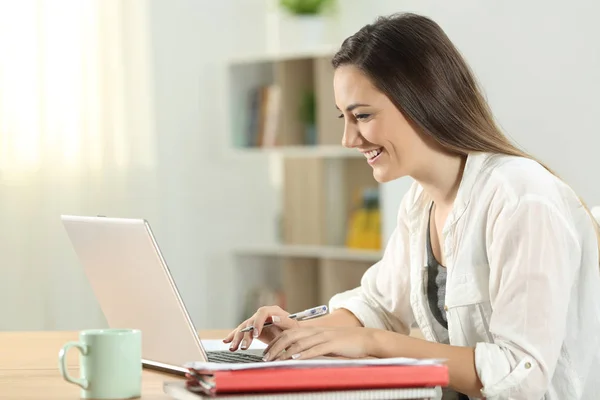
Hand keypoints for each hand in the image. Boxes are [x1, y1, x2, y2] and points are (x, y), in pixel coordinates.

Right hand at [222, 305, 299, 350]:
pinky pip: (241, 331)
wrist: (292, 334)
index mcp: (272, 311)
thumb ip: (284, 321)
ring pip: (243, 328)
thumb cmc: (294, 330)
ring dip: (237, 338)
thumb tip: (274, 318)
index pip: (262, 313)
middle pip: (250, 321)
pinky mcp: (251, 329)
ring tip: (233, 348)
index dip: (257, 323)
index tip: (256, 334)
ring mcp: (255, 321)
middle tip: (244, 347)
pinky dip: (233, 336)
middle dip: (245, 335)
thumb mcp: (293, 326)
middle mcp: (262, 315)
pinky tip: (226, 341)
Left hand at [262, 326, 376, 360]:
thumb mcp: (325, 342)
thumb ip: (311, 346)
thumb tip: (296, 355)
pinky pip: (315, 348)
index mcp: (312, 330)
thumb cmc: (344, 343)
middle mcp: (315, 331)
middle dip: (275, 347)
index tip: (265, 351)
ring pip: (300, 343)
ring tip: (275, 360)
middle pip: (290, 336)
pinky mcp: (332, 344)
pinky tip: (296, 359)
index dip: (275, 341)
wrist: (365, 338)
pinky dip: (304, 354)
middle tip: (265, 358)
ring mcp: (323, 336)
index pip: (288, 333)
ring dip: (285, 352)